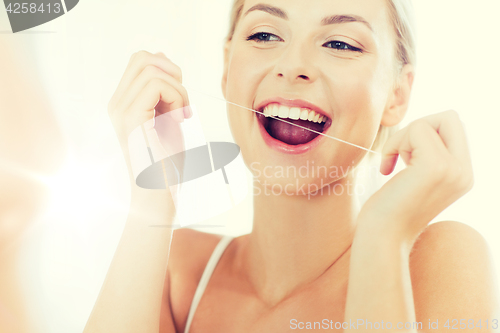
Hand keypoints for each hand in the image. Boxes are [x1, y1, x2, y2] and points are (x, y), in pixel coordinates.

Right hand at [107, 51, 190, 188]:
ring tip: (181, 115)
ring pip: (151, 68)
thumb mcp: (168, 118)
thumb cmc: (167, 164)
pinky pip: (157, 84)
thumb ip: (164, 90)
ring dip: (178, 89)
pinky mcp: (131, 118)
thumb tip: (162, 57)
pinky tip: (179, 119)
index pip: (140, 62)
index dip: (167, 71)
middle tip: (182, 102)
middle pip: (142, 57)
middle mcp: (116, 104)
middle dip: (172, 73)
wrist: (159, 196)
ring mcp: (121, 110)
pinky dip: (177, 97)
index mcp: (123, 104)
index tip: (179, 100)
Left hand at [357, 110, 473, 245]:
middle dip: (417, 128)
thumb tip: (424, 126)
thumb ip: (430, 155)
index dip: (425, 132)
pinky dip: (394, 144)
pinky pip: (417, 129)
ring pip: (428, 123)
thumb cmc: (390, 210)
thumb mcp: (417, 179)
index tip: (405, 157)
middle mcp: (465, 172)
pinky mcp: (435, 167)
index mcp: (463, 175)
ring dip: (402, 139)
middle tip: (400, 156)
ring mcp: (454, 169)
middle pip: (450, 118)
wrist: (382, 237)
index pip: (455, 127)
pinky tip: (386, 169)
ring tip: (394, 165)